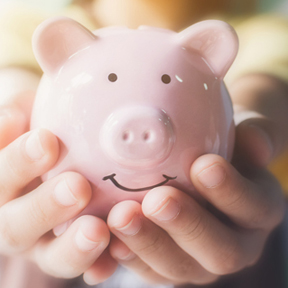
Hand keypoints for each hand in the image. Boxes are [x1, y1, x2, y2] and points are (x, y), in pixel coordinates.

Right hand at [0, 68, 117, 284]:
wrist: (57, 184)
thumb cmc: (43, 150)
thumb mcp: (34, 128)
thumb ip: (25, 117)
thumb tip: (21, 107)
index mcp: (4, 182)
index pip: (1, 173)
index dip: (18, 160)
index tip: (48, 139)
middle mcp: (17, 217)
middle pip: (18, 220)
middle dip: (45, 204)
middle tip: (77, 186)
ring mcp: (44, 245)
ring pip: (53, 253)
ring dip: (73, 244)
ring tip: (99, 230)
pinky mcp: (72, 260)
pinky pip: (85, 269)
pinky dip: (98, 266)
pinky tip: (115, 259)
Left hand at [102, 113, 284, 285]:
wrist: (204, 171)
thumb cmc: (223, 151)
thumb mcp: (244, 136)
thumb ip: (254, 136)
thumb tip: (255, 142)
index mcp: (258, 210)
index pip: (254, 206)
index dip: (231, 191)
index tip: (203, 166)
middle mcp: (235, 243)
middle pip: (220, 250)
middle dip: (187, 225)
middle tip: (157, 200)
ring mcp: (200, 259)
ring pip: (180, 267)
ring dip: (149, 244)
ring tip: (122, 216)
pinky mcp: (170, 264)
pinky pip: (151, 271)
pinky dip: (130, 257)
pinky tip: (111, 240)